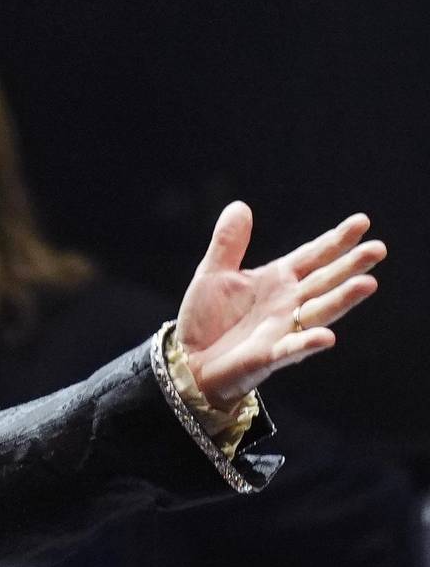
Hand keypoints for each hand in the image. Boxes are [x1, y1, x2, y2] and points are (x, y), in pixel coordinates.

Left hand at [177, 202, 385, 407]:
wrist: (188, 361)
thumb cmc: (206, 319)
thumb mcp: (213, 274)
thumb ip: (228, 243)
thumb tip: (239, 205)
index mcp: (277, 280)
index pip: (313, 256)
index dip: (336, 240)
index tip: (362, 222)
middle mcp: (289, 303)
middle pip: (325, 280)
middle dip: (351, 265)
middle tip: (377, 249)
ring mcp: (283, 329)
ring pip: (319, 311)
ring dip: (343, 299)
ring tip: (367, 284)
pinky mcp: (269, 355)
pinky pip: (292, 348)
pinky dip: (308, 343)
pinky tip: (326, 337)